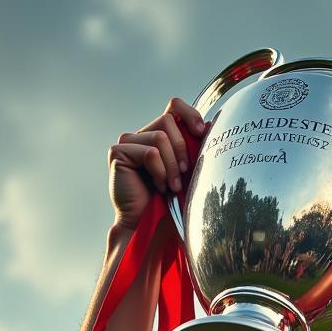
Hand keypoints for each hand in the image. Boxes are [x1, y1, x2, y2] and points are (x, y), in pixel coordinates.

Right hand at [107, 98, 206, 230]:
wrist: (148, 223)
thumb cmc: (169, 201)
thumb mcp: (187, 170)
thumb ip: (194, 148)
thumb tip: (212, 125)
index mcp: (158, 134)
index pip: (173, 107)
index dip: (189, 113)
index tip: (202, 132)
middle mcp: (141, 134)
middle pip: (168, 120)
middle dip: (182, 148)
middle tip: (184, 174)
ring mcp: (128, 142)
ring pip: (160, 137)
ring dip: (171, 165)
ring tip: (172, 186)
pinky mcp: (119, 152)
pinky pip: (149, 152)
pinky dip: (159, 172)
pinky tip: (158, 187)